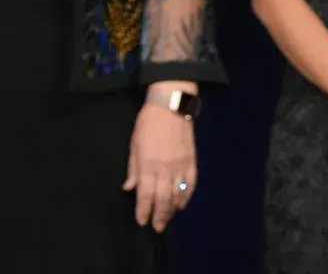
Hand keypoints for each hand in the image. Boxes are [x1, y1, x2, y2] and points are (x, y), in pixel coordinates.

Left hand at [125, 99, 196, 231]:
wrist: (172, 106)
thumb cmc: (148, 124)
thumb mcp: (134, 144)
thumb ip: (133, 167)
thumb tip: (130, 187)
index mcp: (148, 164)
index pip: (146, 194)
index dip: (144, 210)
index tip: (142, 221)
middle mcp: (165, 168)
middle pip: (163, 198)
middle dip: (160, 215)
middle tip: (157, 227)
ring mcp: (181, 164)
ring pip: (178, 193)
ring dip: (173, 208)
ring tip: (169, 218)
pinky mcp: (192, 159)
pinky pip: (191, 182)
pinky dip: (187, 195)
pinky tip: (183, 202)